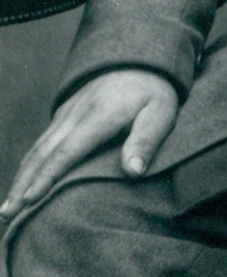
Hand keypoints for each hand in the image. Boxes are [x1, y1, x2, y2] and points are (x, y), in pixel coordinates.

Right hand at [0, 68, 177, 221]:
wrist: (141, 59)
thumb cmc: (154, 92)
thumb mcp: (161, 112)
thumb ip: (146, 140)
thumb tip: (134, 171)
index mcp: (99, 115)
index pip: (68, 150)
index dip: (48, 177)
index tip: (29, 202)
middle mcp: (76, 113)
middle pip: (43, 153)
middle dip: (22, 185)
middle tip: (5, 217)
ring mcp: (67, 112)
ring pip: (37, 148)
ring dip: (20, 178)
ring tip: (5, 210)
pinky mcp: (64, 114)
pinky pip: (41, 142)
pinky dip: (28, 165)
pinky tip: (21, 184)